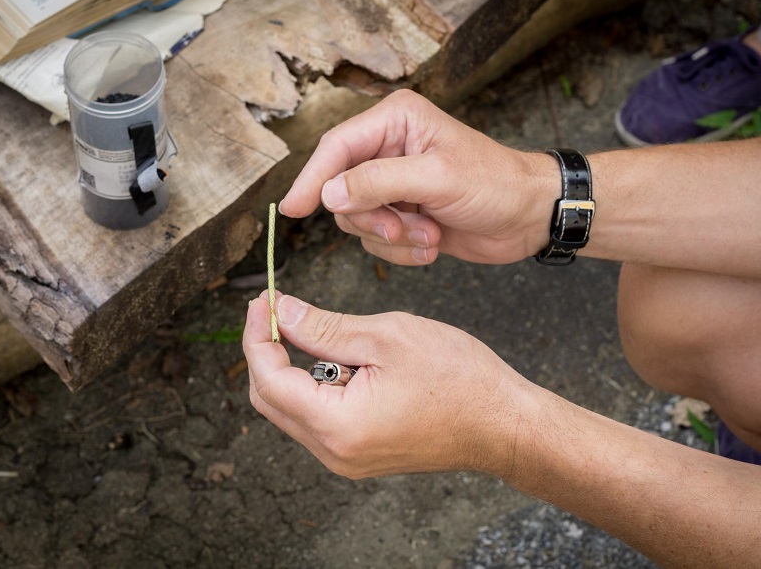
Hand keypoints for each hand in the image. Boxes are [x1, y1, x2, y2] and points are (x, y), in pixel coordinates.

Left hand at [242, 291, 532, 478]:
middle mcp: (334, 452)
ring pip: (291, 411)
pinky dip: (313, 385)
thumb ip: (324, 327)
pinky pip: (317, 420)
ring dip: (289, 368)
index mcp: (338, 425)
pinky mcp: (359, 455)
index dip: (257, 337)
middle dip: (265, 352)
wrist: (503, 424)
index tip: (262, 301)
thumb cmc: (458, 377)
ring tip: (307, 326)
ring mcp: (346, 460)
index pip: (269, 380)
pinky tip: (334, 356)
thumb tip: (280, 312)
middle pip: (270, 400)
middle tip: (275, 309)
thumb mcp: (387, 336)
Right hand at [279, 89, 558, 265]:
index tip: (292, 209)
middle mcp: (388, 149)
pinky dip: (401, 251)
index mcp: (395, 121)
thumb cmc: (494, 184)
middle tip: (401, 229)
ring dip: (391, 237)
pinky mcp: (401, 214)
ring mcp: (393, 184)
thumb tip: (329, 194)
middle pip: (341, 189)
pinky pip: (376, 241)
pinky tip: (433, 245)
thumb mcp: (437, 178)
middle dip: (370, 218)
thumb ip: (378, 182)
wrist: (529, 217)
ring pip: (356, 220)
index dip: (311, 179)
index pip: (336, 148)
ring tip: (429, 236)